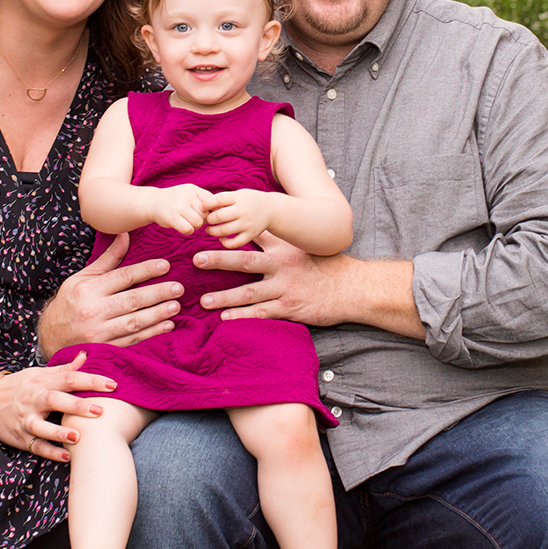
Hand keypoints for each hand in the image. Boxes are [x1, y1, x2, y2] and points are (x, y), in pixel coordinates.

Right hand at [0, 353, 117, 461]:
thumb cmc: (21, 386)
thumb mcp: (40, 373)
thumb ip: (65, 369)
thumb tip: (86, 355)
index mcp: (42, 382)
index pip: (69, 378)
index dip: (91, 380)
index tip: (113, 384)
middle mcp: (33, 400)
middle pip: (55, 400)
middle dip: (77, 406)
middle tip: (100, 410)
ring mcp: (26, 420)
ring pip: (42, 427)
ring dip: (60, 433)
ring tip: (78, 437)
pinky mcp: (21, 437)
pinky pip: (36, 447)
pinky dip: (51, 452)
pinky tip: (67, 457)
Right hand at [35, 231, 181, 357]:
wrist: (51, 335)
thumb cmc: (71, 302)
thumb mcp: (83, 277)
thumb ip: (107, 259)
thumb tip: (125, 235)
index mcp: (89, 289)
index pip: (123, 277)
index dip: (146, 270)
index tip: (165, 265)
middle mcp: (94, 310)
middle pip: (132, 300)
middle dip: (158, 293)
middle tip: (178, 288)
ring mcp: (99, 331)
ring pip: (135, 321)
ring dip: (158, 314)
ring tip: (176, 306)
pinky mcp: (105, 347)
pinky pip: (132, 340)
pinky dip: (152, 333)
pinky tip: (167, 326)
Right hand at [151, 183, 212, 233]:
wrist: (152, 202)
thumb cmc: (176, 201)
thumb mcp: (190, 194)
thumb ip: (204, 200)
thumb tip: (222, 212)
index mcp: (194, 189)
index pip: (212, 202)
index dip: (210, 211)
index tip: (203, 214)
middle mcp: (187, 196)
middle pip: (206, 214)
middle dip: (202, 220)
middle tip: (193, 219)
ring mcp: (178, 206)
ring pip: (198, 223)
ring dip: (195, 226)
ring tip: (188, 222)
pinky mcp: (171, 217)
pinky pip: (188, 229)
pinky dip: (188, 231)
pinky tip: (183, 227)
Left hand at [195, 231, 347, 324]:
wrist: (351, 288)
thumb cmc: (326, 266)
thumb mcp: (304, 247)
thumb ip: (279, 240)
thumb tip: (255, 230)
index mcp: (284, 248)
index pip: (254, 236)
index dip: (232, 232)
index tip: (209, 230)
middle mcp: (282, 266)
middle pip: (245, 261)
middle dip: (219, 260)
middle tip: (196, 259)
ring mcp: (285, 288)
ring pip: (249, 292)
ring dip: (224, 296)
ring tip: (203, 300)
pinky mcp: (289, 308)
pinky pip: (262, 313)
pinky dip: (243, 316)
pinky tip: (225, 318)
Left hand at [204, 189, 276, 248]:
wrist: (271, 209)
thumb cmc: (249, 200)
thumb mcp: (239, 194)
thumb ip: (223, 199)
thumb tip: (203, 206)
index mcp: (238, 198)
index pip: (218, 200)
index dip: (206, 204)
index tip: (203, 207)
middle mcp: (243, 211)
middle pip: (219, 217)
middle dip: (209, 219)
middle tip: (207, 220)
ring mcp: (247, 224)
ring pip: (224, 231)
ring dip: (212, 231)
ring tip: (210, 230)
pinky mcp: (250, 235)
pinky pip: (234, 243)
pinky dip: (224, 242)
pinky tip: (222, 238)